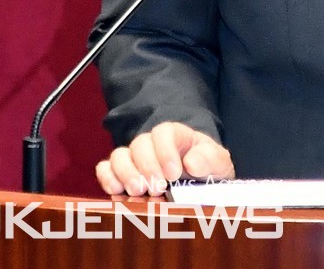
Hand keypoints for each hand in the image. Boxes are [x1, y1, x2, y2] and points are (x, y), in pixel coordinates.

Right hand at [95, 121, 234, 196]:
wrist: (199, 184)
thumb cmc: (207, 170)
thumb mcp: (218, 163)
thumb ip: (211, 159)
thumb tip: (192, 163)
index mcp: (176, 136)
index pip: (164, 132)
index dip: (165, 151)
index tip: (173, 174)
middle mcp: (151, 144)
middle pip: (140, 144)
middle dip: (146, 166)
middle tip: (157, 188)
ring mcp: (134, 159)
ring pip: (119, 155)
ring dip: (126, 173)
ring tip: (138, 192)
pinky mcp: (120, 175)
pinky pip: (105, 169)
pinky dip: (107, 178)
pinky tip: (117, 191)